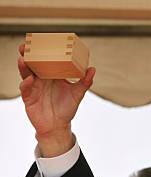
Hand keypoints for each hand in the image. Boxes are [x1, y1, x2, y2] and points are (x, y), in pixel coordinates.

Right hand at [17, 42, 95, 156]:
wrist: (58, 126)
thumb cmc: (67, 108)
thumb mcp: (77, 94)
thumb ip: (85, 82)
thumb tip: (92, 69)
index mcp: (51, 75)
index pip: (45, 60)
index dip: (41, 51)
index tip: (40, 41)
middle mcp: (41, 79)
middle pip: (32, 63)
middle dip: (27, 54)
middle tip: (25, 46)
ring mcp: (33, 87)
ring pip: (25, 74)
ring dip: (24, 66)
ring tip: (24, 59)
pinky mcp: (29, 98)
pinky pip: (25, 89)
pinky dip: (27, 84)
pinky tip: (30, 80)